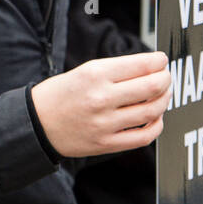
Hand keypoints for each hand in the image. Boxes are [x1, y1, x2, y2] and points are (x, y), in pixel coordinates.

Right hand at [31, 51, 170, 157]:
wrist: (36, 123)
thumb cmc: (59, 95)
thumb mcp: (83, 72)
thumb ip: (116, 70)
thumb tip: (150, 68)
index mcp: (93, 75)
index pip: (141, 65)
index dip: (158, 61)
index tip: (161, 60)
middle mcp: (101, 98)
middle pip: (152, 86)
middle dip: (166, 79)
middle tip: (165, 76)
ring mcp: (105, 123)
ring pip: (152, 110)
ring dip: (164, 100)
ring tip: (162, 94)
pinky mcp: (107, 143)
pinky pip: (145, 136)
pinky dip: (157, 125)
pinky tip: (154, 118)